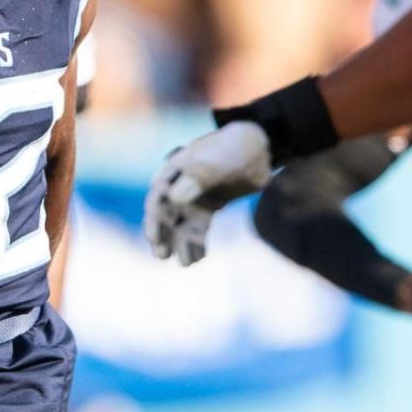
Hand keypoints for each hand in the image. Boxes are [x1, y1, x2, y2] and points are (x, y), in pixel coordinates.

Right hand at [144, 121, 274, 265]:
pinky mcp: (208, 206)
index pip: (159, 196)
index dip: (154, 217)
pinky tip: (200, 258)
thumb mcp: (219, 160)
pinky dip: (198, 242)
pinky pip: (199, 228)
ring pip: (182, 224)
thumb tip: (176, 198)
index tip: (153, 237)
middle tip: (162, 255)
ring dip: (180, 243)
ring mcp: (194, 197)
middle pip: (166, 213)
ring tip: (185, 263)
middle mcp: (180, 184)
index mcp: (175, 169)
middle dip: (163, 234)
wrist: (258, 147)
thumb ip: (199, 177)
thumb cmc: (235, 148)